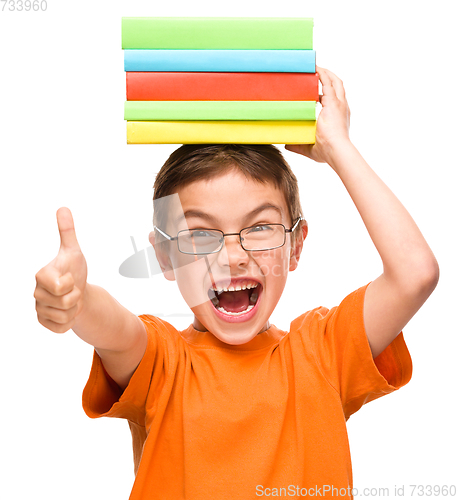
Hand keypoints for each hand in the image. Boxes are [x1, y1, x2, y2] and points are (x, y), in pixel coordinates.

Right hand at [34, 207, 87, 332]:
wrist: (79, 290)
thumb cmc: (74, 270)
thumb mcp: (74, 250)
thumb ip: (67, 231)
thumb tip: (63, 208)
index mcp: (41, 275)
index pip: (60, 286)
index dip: (71, 283)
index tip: (70, 277)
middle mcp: (37, 293)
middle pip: (65, 302)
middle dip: (76, 296)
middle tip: (73, 289)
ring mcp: (39, 309)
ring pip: (65, 316)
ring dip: (74, 309)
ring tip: (71, 300)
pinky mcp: (44, 322)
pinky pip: (62, 328)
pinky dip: (70, 322)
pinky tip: (68, 312)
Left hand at [286, 67, 350, 164]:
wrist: (336, 151)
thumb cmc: (327, 152)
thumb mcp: (310, 148)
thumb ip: (298, 145)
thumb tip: (286, 144)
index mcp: (338, 117)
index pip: (332, 100)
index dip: (324, 94)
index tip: (314, 92)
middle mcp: (341, 108)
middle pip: (337, 86)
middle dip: (328, 77)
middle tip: (316, 71)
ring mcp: (339, 104)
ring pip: (334, 81)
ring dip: (325, 72)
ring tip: (315, 65)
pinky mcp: (334, 102)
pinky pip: (328, 82)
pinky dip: (322, 73)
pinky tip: (314, 67)